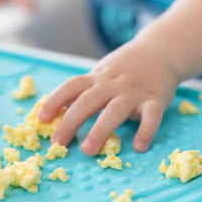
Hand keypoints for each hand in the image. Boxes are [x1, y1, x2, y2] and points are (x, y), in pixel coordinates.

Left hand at [38, 37, 178, 155]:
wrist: (160, 51)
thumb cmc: (125, 68)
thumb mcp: (102, 73)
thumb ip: (84, 90)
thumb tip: (58, 109)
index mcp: (97, 78)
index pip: (71, 87)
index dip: (54, 101)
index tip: (41, 119)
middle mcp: (112, 84)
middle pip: (88, 101)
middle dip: (70, 122)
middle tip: (57, 144)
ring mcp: (134, 92)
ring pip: (115, 110)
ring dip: (100, 130)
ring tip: (88, 150)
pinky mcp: (155, 99)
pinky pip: (151, 116)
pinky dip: (146, 131)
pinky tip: (139, 146)